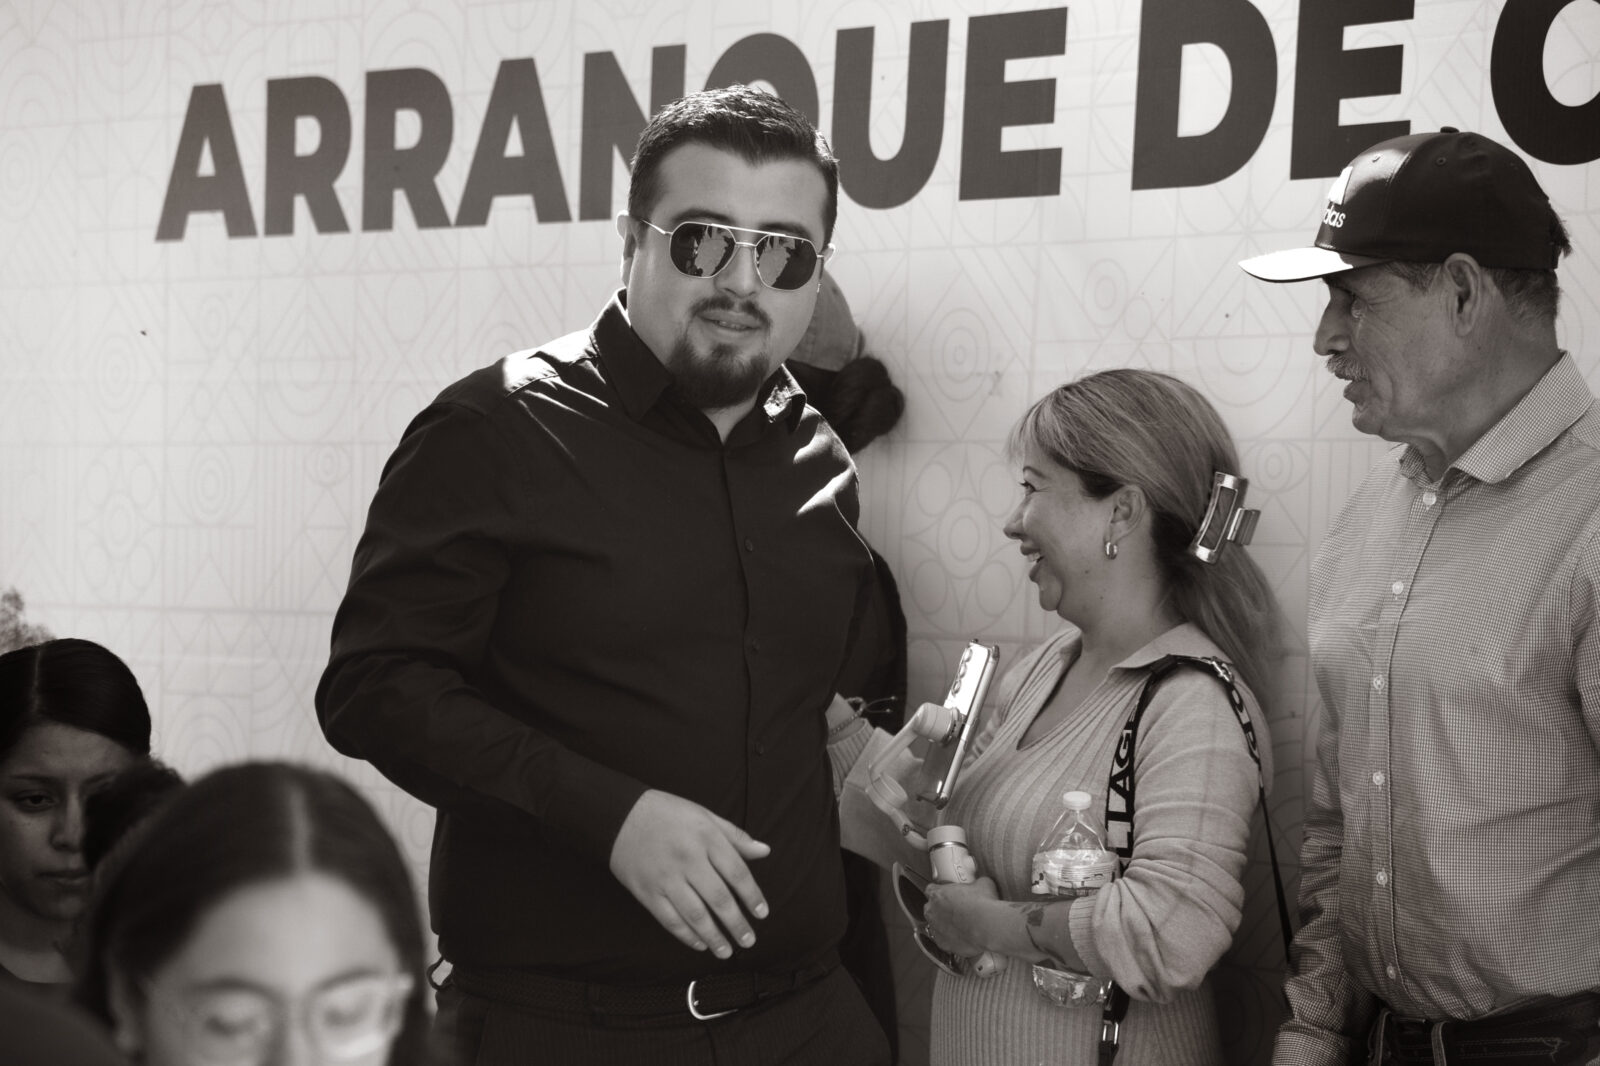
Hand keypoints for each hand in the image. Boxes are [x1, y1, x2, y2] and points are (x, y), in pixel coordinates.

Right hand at [609, 789, 771, 957]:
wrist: (620, 816)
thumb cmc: (666, 814)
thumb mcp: (704, 816)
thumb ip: (735, 836)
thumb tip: (764, 851)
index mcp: (706, 838)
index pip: (737, 873)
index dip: (752, 896)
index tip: (762, 913)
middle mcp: (688, 859)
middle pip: (719, 899)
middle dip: (737, 924)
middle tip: (748, 941)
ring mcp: (666, 878)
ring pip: (696, 915)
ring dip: (714, 937)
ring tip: (727, 951)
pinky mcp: (647, 892)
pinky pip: (670, 920)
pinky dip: (686, 935)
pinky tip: (699, 944)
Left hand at [923, 875, 1000, 957]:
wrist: (987, 927)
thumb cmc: (983, 905)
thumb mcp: (982, 884)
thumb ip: (975, 883)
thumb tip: (980, 884)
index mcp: (938, 895)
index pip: (931, 890)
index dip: (940, 891)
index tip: (948, 893)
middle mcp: (933, 912)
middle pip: (931, 908)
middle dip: (941, 908)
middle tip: (956, 908)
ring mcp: (936, 930)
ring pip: (936, 926)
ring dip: (945, 924)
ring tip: (962, 924)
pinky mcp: (944, 944)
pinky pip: (944, 940)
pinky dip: (952, 939)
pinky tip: (964, 936)